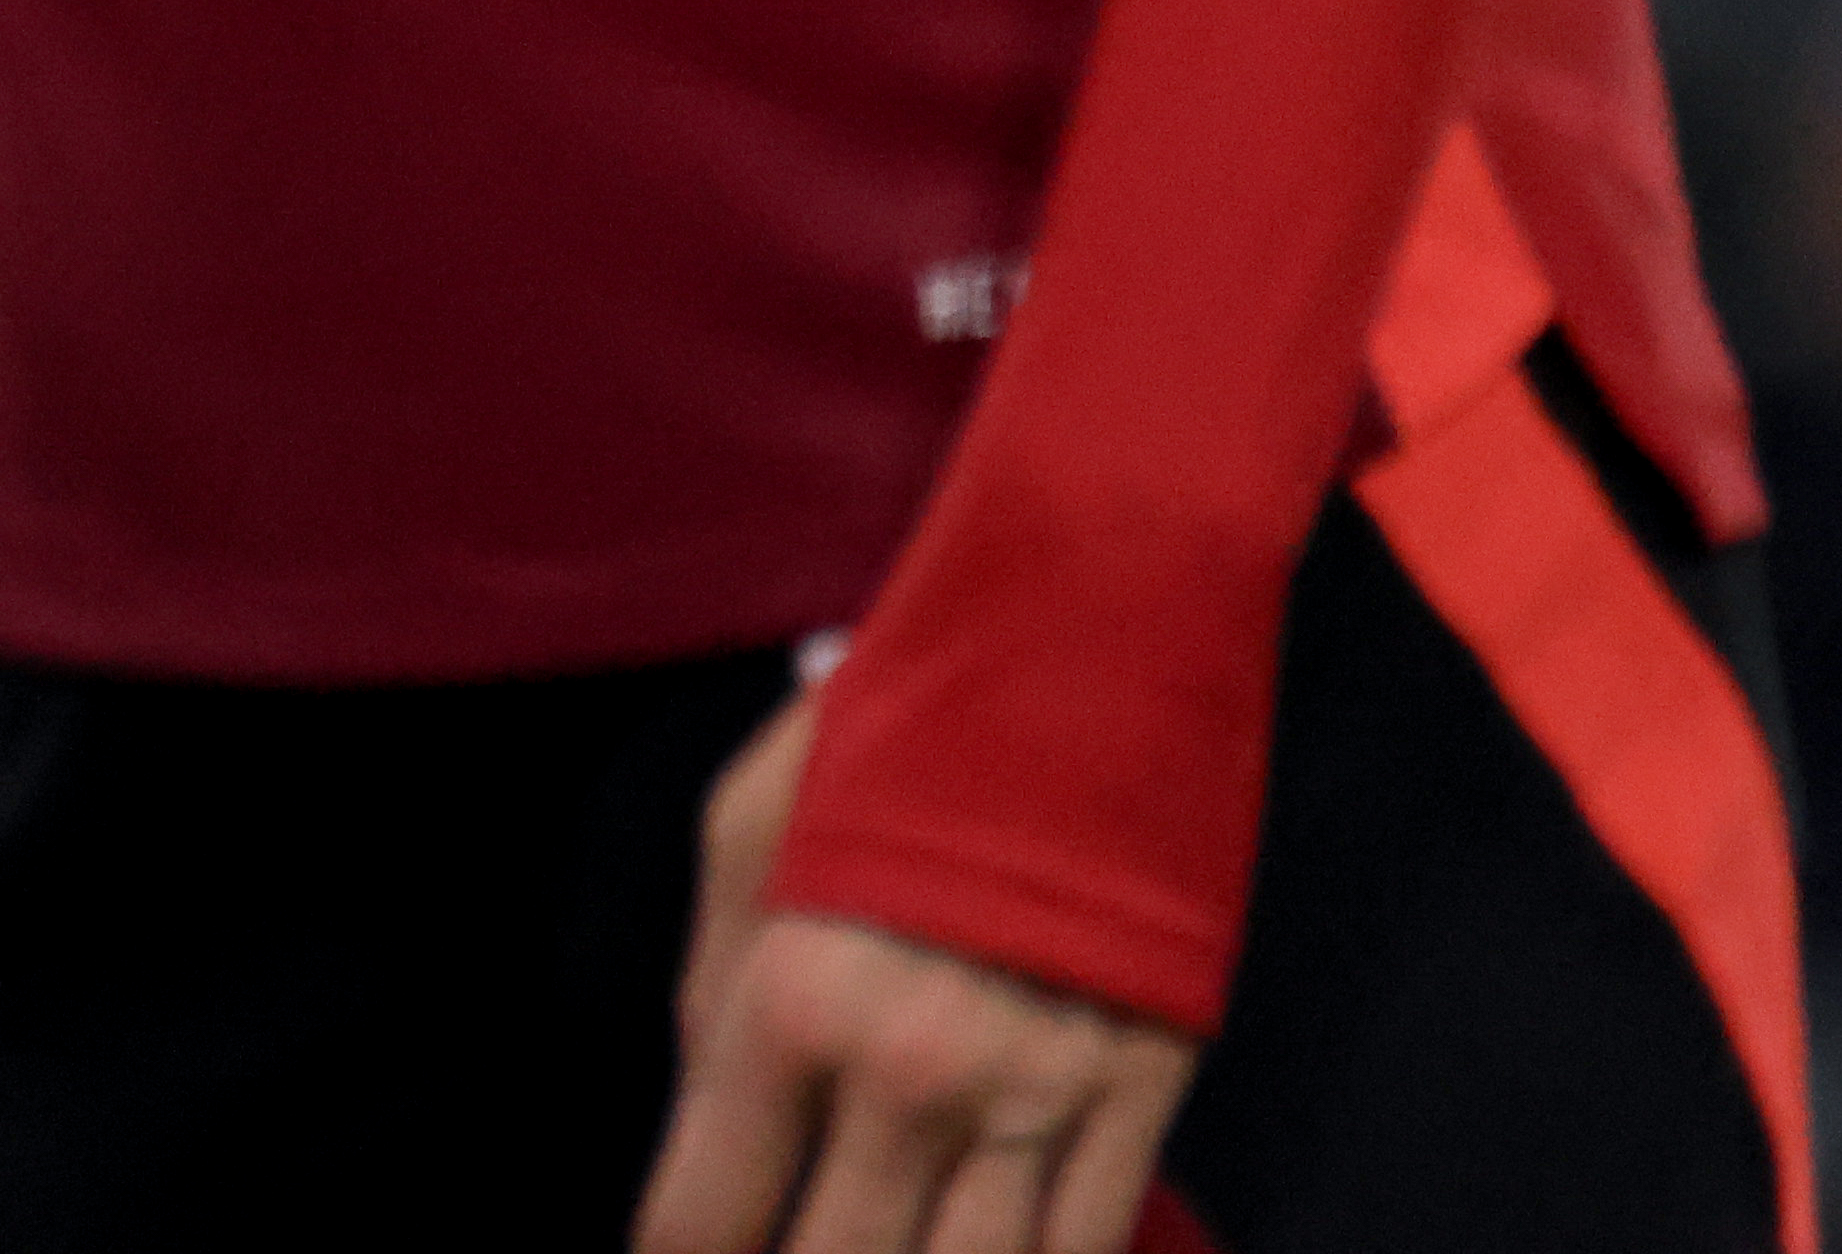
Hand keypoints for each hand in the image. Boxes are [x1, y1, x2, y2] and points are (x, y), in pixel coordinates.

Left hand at [634, 681, 1196, 1253]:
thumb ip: (714, 995)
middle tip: (785, 1246)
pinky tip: (991, 1252)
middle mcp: (907, 1074)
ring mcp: (1032, 1096)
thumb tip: (710, 1121)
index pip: (704, 1220)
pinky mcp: (1137, 1095)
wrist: (1094, 647)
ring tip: (885, 1245)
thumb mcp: (745, 831)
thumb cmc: (898, 727)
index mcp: (789, 1005)